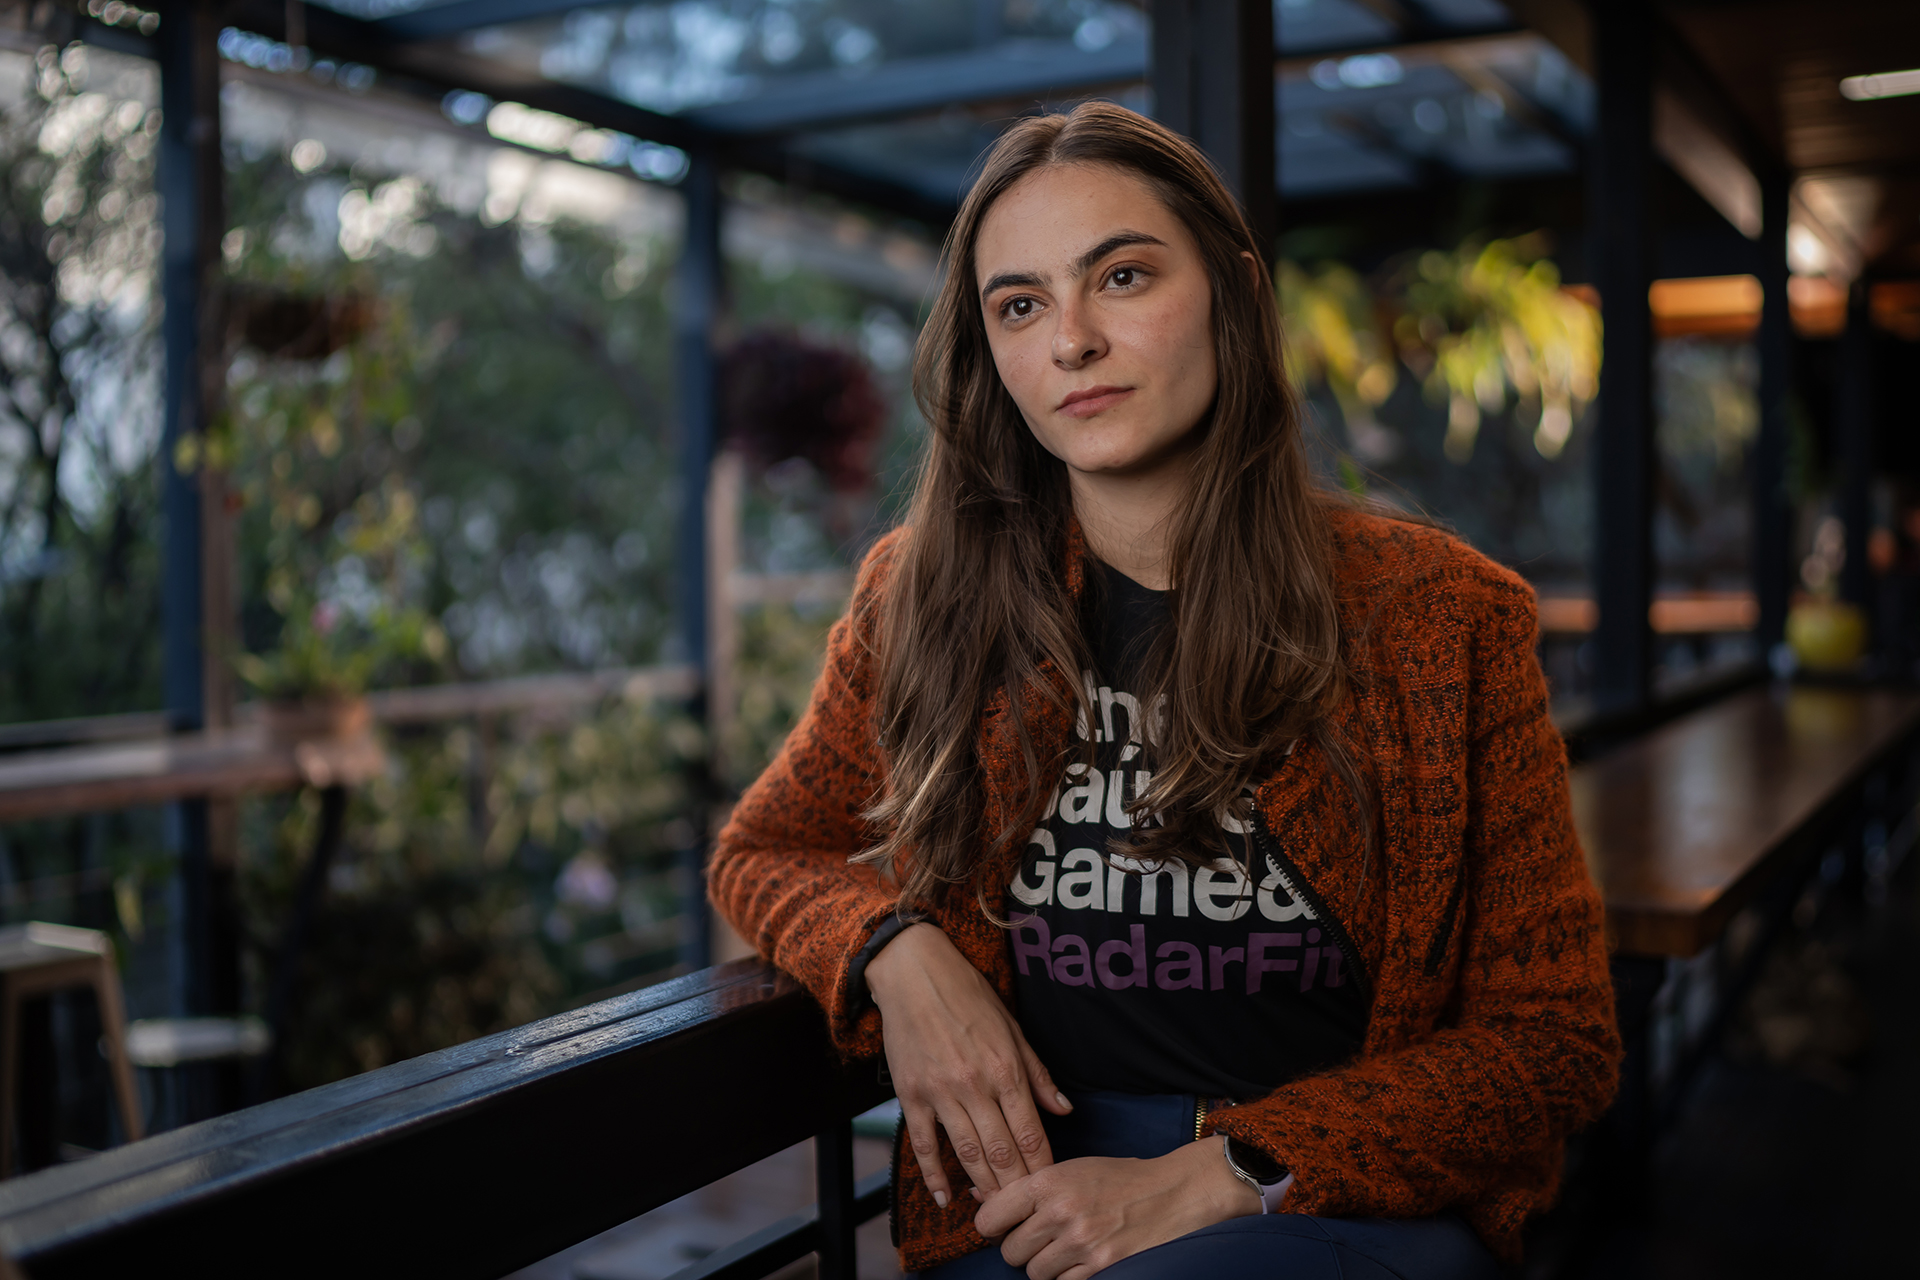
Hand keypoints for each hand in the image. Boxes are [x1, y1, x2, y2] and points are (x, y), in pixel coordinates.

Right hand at [865, 923, 1072, 1205]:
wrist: (915, 974)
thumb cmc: (969, 996)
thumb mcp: (1013, 1028)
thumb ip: (1038, 1075)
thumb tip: (1064, 1110)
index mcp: (1005, 1069)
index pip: (1030, 1134)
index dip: (1042, 1168)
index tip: (1050, 1190)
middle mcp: (974, 1086)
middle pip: (1001, 1152)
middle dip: (1016, 1187)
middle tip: (1025, 1211)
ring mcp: (940, 1093)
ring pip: (966, 1154)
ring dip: (982, 1186)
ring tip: (992, 1210)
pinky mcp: (910, 1096)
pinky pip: (923, 1144)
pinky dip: (933, 1175)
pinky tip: (945, 1198)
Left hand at [972, 1140, 1259, 1279]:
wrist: (1170, 1192)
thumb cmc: (1118, 1179)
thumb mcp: (1071, 1169)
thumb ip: (1028, 1187)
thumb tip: (978, 1200)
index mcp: (1048, 1181)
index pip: (991, 1217)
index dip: (992, 1225)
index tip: (1001, 1227)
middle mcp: (1060, 1212)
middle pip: (1009, 1251)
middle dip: (1020, 1248)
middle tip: (1039, 1239)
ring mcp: (1080, 1243)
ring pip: (1034, 1273)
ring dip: (1044, 1266)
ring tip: (1064, 1248)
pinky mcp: (1100, 1267)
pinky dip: (1067, 1278)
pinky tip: (1080, 1261)